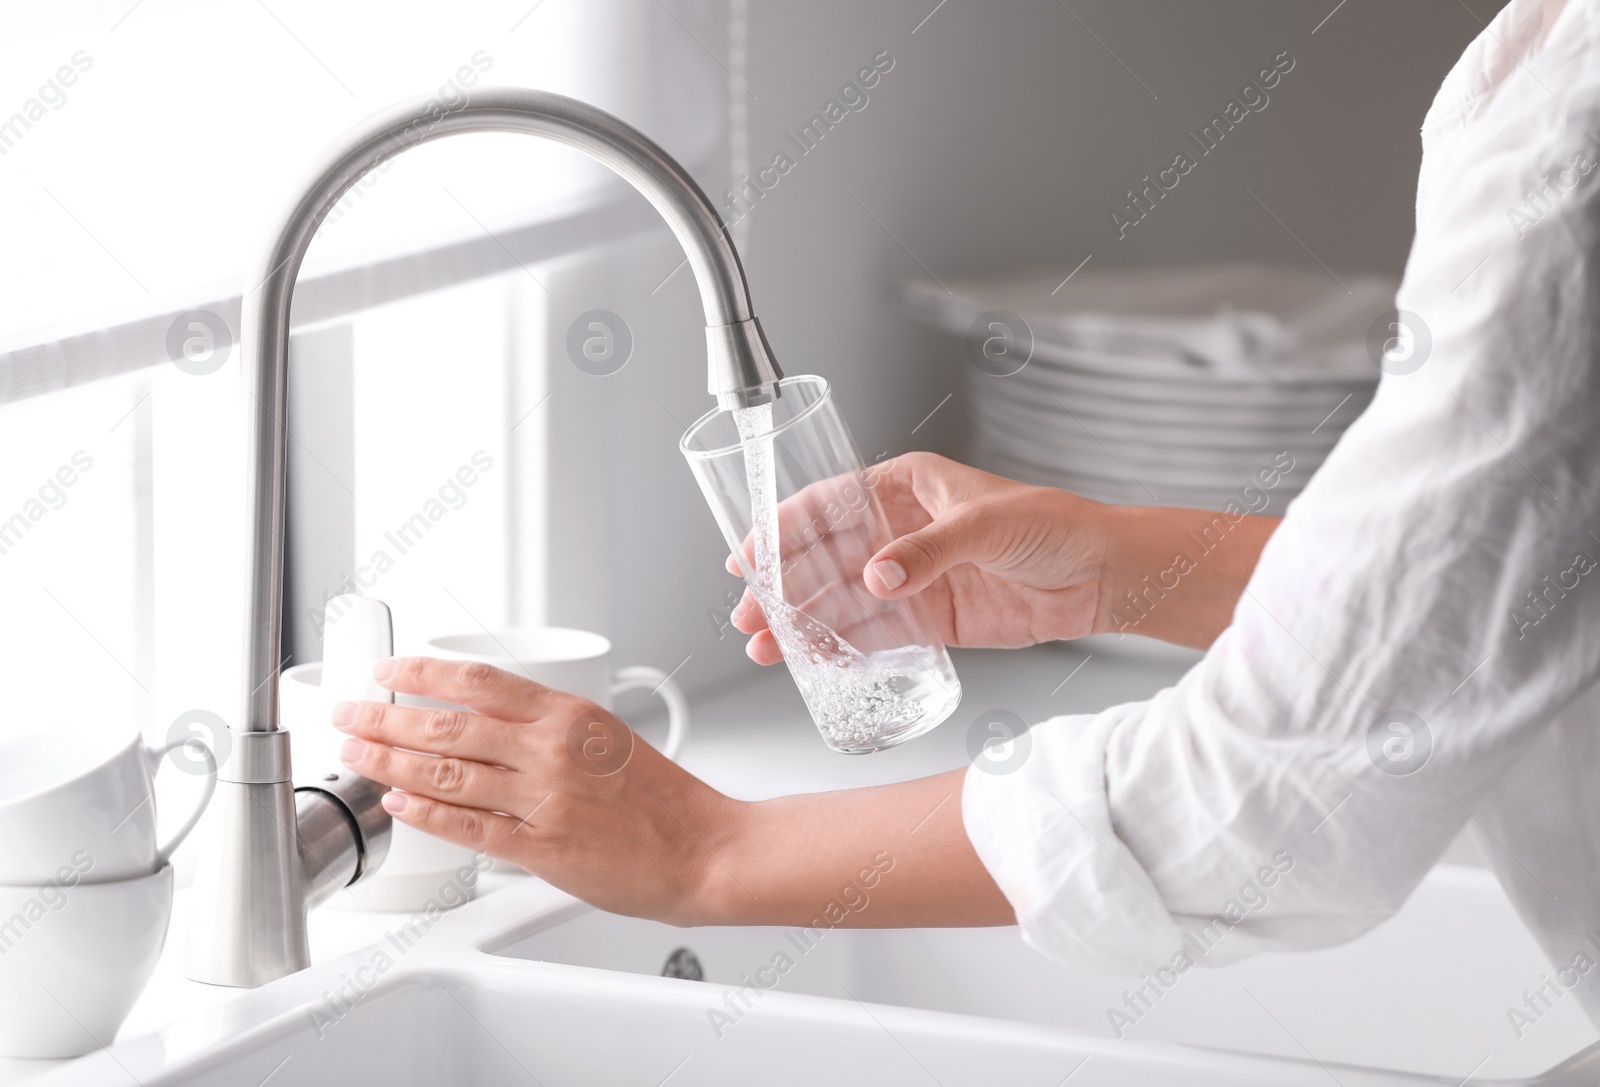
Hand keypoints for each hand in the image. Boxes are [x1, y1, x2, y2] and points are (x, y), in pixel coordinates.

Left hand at [336, 657, 739, 924]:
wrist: (705, 848)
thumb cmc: (665, 800)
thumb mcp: (609, 737)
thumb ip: (550, 728)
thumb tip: (490, 722)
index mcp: (569, 715)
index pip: (478, 681)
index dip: (422, 673)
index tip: (389, 671)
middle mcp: (551, 751)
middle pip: (447, 725)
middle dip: (385, 718)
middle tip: (351, 715)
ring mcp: (542, 799)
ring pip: (445, 774)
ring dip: (390, 763)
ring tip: (358, 755)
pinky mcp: (539, 848)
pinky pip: (467, 826)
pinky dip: (424, 814)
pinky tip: (399, 804)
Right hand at [728, 452, 1113, 662]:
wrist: (1102, 575)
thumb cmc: (1054, 525)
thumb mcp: (984, 525)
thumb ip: (928, 552)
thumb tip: (878, 576)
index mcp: (907, 487)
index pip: (829, 505)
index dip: (783, 529)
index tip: (749, 555)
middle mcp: (901, 531)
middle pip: (825, 558)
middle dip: (783, 586)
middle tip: (750, 614)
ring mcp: (912, 577)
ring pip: (843, 600)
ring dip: (804, 622)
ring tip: (769, 647)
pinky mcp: (930, 619)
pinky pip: (876, 634)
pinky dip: (844, 647)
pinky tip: (815, 661)